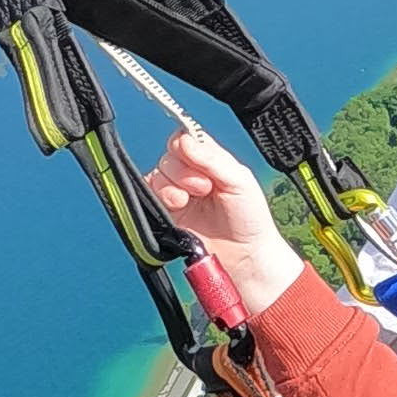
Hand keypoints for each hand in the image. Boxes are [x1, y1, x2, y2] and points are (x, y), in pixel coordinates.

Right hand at [141, 114, 302, 316]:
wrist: (244, 256)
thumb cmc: (249, 219)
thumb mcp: (240, 180)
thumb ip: (213, 158)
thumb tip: (184, 140)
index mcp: (208, 162)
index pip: (184, 139)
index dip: (188, 148)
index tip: (201, 164)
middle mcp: (189, 175)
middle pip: (168, 156)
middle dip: (184, 172)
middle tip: (204, 189)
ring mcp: (175, 194)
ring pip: (157, 174)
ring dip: (173, 186)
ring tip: (191, 201)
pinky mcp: (163, 214)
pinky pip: (147, 195)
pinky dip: (160, 197)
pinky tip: (178, 206)